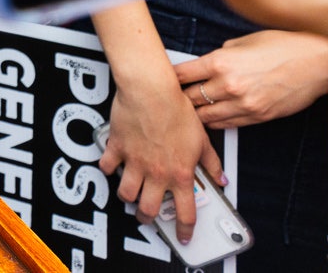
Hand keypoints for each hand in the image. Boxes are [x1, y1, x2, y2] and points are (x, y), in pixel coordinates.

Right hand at [100, 70, 224, 239]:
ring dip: (128, 197)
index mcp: (179, 173)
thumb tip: (221, 177)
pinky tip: (113, 165)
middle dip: (148, 217)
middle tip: (148, 215)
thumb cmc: (177, 110)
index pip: (185, 213)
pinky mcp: (117, 148)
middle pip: (148, 210)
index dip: (185, 230)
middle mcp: (156, 173)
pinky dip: (108, 168)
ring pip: (126, 194)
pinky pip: (107, 166)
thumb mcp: (202, 138)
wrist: (151, 91)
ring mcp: (134, 162)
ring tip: (131, 193)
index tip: (184, 235)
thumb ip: (211, 162)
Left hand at [173, 31, 327, 128]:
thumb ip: (222, 54)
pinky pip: (228, 125)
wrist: (316, 61)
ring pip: (206, 117)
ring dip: (196, 115)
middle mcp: (229, 85)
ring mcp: (244, 105)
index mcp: (222, 62)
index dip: (169, 78)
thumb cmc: (284, 47)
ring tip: (188, 113)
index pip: (182, 74)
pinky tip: (211, 118)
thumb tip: (209, 62)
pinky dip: (216, 122)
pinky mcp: (258, 117)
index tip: (162, 80)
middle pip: (191, 99)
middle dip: (180, 99)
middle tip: (172, 100)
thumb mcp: (245, 42)